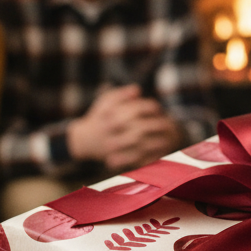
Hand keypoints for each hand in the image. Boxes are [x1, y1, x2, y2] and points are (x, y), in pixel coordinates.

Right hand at [66, 84, 181, 171]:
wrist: (83, 141)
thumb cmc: (100, 117)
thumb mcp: (106, 101)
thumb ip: (121, 94)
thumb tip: (137, 90)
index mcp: (108, 116)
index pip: (134, 110)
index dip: (148, 107)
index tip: (157, 107)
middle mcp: (110, 133)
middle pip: (139, 130)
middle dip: (156, 125)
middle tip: (167, 123)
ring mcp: (112, 149)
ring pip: (139, 147)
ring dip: (156, 142)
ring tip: (167, 139)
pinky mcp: (115, 161)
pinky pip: (135, 161)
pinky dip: (148, 157)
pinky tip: (158, 153)